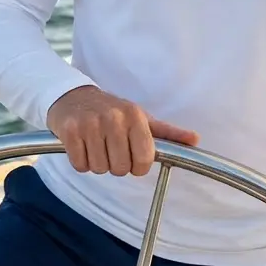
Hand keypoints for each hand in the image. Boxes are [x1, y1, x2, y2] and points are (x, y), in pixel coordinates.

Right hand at [46, 85, 198, 176]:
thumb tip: (195, 139)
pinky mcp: (69, 131)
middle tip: (110, 148)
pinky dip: (80, 161)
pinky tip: (82, 145)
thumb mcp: (142, 118)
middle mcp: (114, 118)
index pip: (143, 160)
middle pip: (120, 168)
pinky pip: (80, 165)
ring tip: (96, 144)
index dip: (137, 166)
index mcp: (135, 116)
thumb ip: (168, 132)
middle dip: (115, 164)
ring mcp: (90, 124)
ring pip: (99, 168)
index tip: (131, 157)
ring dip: (97, 162)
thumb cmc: (113, 112)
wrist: (73, 96)